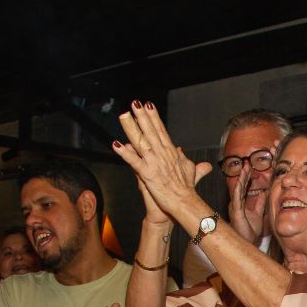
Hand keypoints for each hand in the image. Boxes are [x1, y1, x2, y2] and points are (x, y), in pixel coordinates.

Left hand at [113, 102, 212, 223]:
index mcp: (170, 152)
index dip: (154, 117)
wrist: (185, 203)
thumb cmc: (187, 189)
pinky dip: (125, 154)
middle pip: (150, 131)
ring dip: (132, 128)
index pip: (160, 130)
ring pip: (140, 142)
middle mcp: (162, 154)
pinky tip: (117, 145)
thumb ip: (184, 157)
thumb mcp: (190, 170)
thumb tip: (181, 150)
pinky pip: (134, 162)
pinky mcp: (147, 174)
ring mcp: (154, 163)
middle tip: (135, 103)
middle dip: (142, 116)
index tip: (148, 106)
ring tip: (125, 115)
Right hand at [227, 161, 265, 243]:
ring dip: (241, 178)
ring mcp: (235, 206)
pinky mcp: (235, 210)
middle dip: (244, 174)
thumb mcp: (258, 214)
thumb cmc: (250, 231)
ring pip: (238, 188)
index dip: (247, 178)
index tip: (251, 168)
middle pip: (240, 185)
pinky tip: (241, 181)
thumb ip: (260, 203)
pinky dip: (239, 188)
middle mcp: (236, 203)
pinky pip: (237, 197)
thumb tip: (263, 193)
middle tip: (248, 163)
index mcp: (241, 203)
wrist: (246, 242)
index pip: (244, 187)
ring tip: (245, 167)